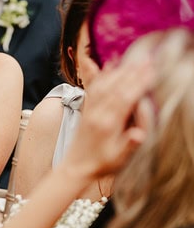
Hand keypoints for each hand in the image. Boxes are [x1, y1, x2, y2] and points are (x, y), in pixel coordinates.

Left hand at [63, 56, 153, 179]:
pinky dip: (104, 75)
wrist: (76, 167)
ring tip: (135, 60)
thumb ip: (129, 144)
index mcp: (108, 125)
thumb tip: (139, 134)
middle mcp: (98, 114)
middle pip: (117, 87)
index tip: (151, 72)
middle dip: (133, 72)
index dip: (139, 84)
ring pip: (106, 85)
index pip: (125, 99)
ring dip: (121, 71)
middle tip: (148, 60)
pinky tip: (111, 65)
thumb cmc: (101, 165)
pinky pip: (95, 88)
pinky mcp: (87, 109)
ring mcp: (91, 110)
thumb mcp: (118, 159)